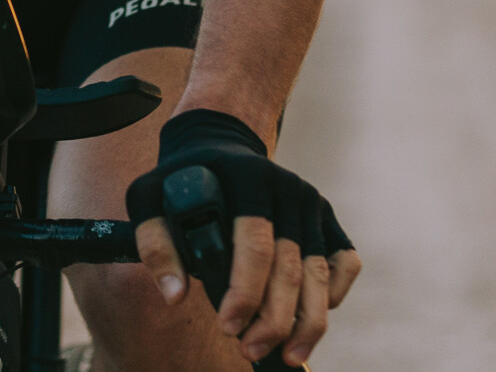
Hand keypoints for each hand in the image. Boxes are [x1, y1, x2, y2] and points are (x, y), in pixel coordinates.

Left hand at [126, 110, 359, 365]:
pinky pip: (344, 262)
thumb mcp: (151, 197)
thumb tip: (174, 294)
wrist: (219, 144)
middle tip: (250, 351)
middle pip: (289, 266)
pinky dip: (335, 294)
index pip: (255, 243)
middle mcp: (289, 188)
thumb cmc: (184, 178)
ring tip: (288, 356)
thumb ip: (155, 243)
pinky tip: (310, 320)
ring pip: (318, 273)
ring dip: (307, 322)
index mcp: (250, 178)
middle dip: (273, 319)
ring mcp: (313, 203)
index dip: (245, 291)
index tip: (228, 327)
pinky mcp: (327, 218)